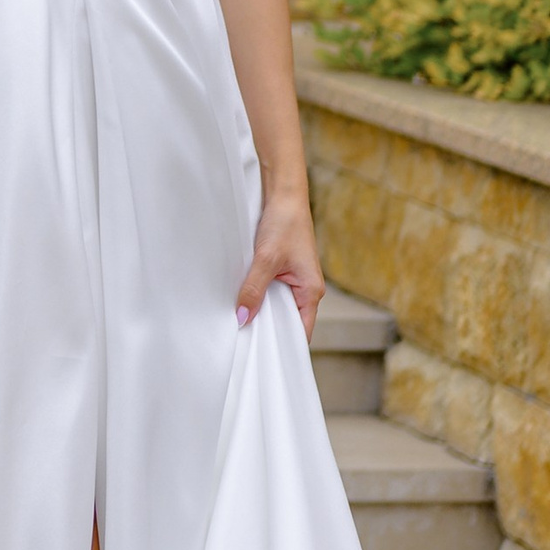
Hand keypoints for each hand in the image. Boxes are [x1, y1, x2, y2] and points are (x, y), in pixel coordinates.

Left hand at [235, 188, 324, 338]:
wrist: (284, 194)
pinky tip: (241, 298)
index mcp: (311, 291)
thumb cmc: (284, 223)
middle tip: (242, 341)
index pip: (300, 332)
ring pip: (276, 305)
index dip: (282, 344)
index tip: (260, 355)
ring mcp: (294, 280)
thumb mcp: (266, 259)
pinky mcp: (283, 270)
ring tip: (239, 322)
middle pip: (287, 321)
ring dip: (260, 310)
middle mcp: (305, 289)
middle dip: (267, 329)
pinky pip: (271, 291)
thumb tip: (242, 318)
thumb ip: (253, 289)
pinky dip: (257, 295)